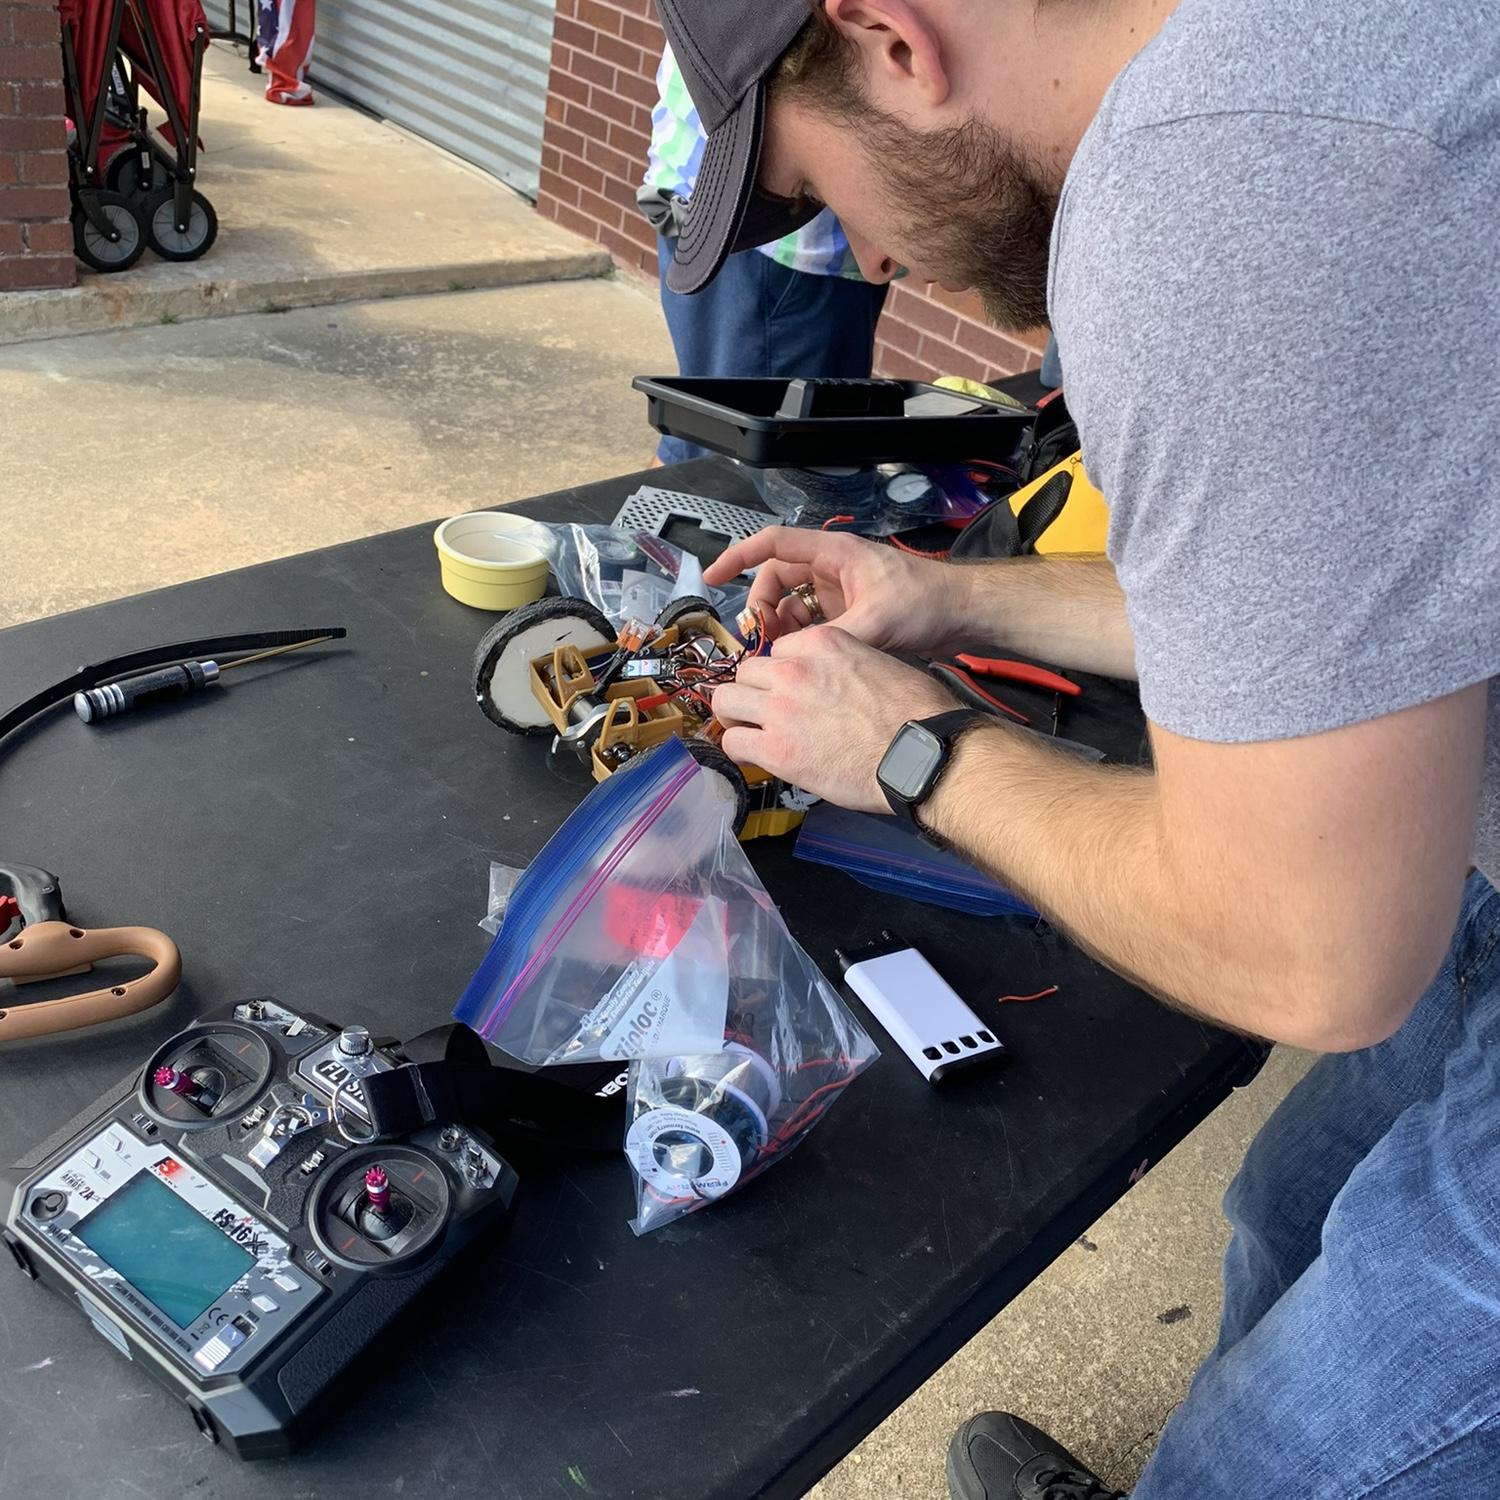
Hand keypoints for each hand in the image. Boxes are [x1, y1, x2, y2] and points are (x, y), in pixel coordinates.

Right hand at [703, 527, 971, 653]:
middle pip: (776, 580)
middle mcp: (832, 569)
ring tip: (782, 652)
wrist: (964, 616)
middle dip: (762, 606)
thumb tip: (795, 661)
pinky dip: (800, 639)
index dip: (738, 557)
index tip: (713, 576)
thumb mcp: (877, 621)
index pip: (773, 544)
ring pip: (792, 606)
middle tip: (761, 636)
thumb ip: (832, 640)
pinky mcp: (850, 615)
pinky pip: (810, 624)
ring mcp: (840, 593)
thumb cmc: (928, 602)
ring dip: (780, 627)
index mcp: (834, 553)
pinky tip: (803, 659)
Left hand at [711, 627, 962, 812]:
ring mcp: (780, 709)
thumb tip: (833, 685)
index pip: (779, 649)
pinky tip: (755, 757)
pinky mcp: (776, 750)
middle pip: (747, 671)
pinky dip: (739, 750)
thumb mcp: (878, 664)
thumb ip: (842, 666)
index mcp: (822, 643)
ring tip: (750, 732)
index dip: (781, 672)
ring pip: (727, 701)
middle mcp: (794, 669)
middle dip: (753, 691)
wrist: (921, 754)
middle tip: (764, 712)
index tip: (788, 690)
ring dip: (736, 716)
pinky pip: (733, 743)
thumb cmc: (916, 713)